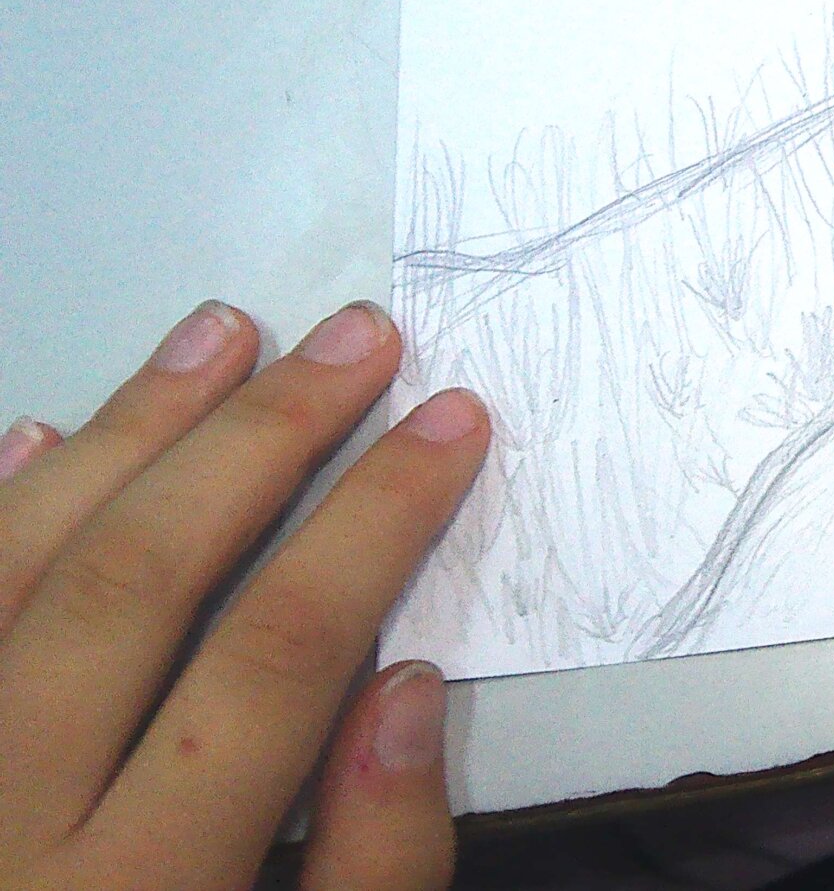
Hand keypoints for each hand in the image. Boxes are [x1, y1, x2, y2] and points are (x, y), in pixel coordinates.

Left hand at [0, 300, 487, 890]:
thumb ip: (367, 877)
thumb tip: (408, 692)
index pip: (273, 660)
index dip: (374, 521)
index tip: (455, 418)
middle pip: (138, 583)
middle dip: (262, 439)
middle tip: (358, 335)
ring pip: (7, 569)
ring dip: (124, 433)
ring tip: (224, 330)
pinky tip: (37, 437)